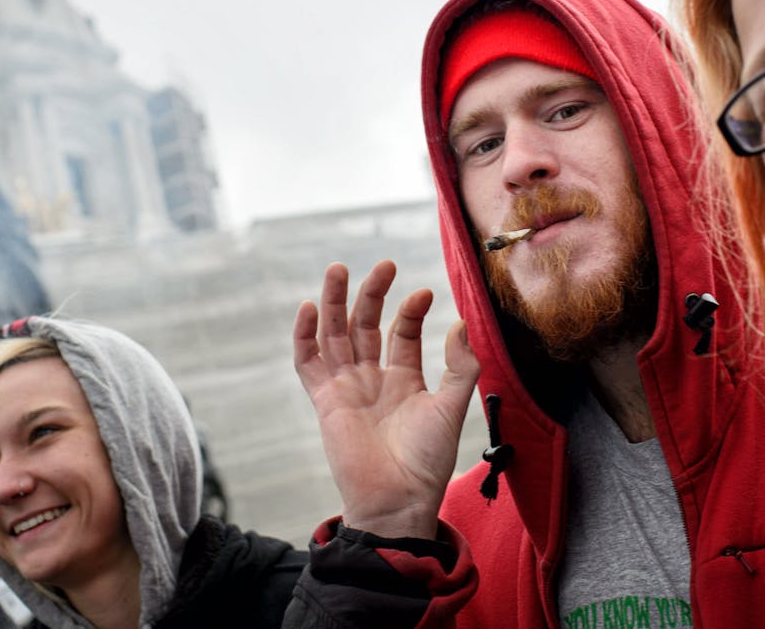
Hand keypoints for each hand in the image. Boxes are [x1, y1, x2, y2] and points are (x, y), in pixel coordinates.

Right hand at [294, 259, 479, 538]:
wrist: (398, 500)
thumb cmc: (428, 461)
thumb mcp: (452, 407)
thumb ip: (461, 366)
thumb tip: (461, 324)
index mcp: (404, 380)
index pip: (403, 333)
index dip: (411, 311)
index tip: (425, 293)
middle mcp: (373, 379)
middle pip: (366, 325)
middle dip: (372, 293)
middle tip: (384, 264)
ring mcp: (347, 387)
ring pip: (335, 335)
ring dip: (334, 302)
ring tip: (338, 269)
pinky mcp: (325, 400)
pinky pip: (308, 362)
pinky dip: (304, 335)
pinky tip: (308, 307)